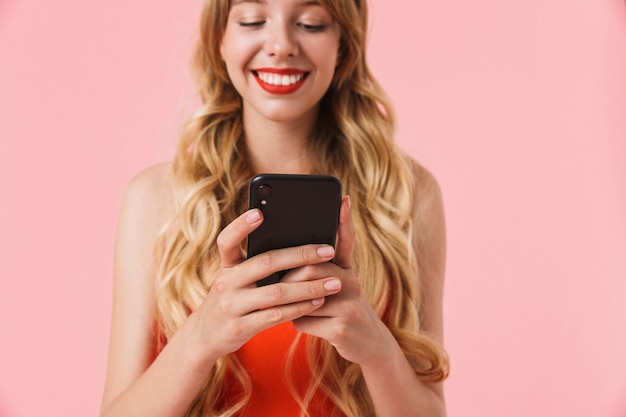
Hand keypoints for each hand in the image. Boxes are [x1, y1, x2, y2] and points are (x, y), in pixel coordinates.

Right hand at [185, 208, 342, 361]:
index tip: (260, 213)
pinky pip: (276, 315)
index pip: (227, 240)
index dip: (241, 225)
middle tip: (328, 250)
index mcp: (226, 265)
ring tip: (334, 282)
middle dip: (301, 255)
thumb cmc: (230, 300)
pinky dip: (300, 308)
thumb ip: (254, 263)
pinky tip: (318, 302)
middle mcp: (226, 282)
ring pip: (277, 292)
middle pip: (266, 263)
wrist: (205, 337)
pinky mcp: (240, 328)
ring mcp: (231, 306)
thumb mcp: (233, 279)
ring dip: (309, 287)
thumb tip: (294, 243)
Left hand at [290, 196, 393, 366]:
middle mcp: (352, 282)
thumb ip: (320, 268)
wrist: (370, 344)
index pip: (344, 240)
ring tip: (289, 306)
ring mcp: (350, 304)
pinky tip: (303, 323)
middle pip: (311, 267)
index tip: (342, 201)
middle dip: (288, 277)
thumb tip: (288, 256)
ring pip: (305, 296)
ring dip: (291, 304)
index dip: (344, 220)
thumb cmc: (343, 310)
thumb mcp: (338, 285)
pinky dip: (298, 323)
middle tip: (274, 284)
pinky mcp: (343, 328)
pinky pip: (305, 320)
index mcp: (348, 269)